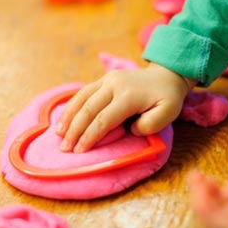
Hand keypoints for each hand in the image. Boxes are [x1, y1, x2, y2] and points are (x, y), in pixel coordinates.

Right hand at [56, 62, 195, 152]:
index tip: (80, 151)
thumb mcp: (168, 113)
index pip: (104, 119)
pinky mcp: (104, 79)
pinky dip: (72, 106)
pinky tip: (65, 119)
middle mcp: (114, 84)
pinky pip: (83, 92)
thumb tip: (129, 129)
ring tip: (58, 134)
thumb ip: (150, 124)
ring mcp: (107, 79)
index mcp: (128, 95)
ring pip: (82, 98)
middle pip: (88, 109)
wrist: (166, 76)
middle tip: (64, 148)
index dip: (90, 136)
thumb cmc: (166, 99)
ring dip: (68, 117)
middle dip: (74, 130)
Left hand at [187, 151, 227, 227]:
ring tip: (197, 176)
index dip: (206, 213)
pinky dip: (217, 195)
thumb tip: (226, 192)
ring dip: (206, 199)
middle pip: (219, 226)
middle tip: (193, 178)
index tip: (197, 188)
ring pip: (222, 216)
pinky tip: (211, 181)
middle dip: (201, 205)